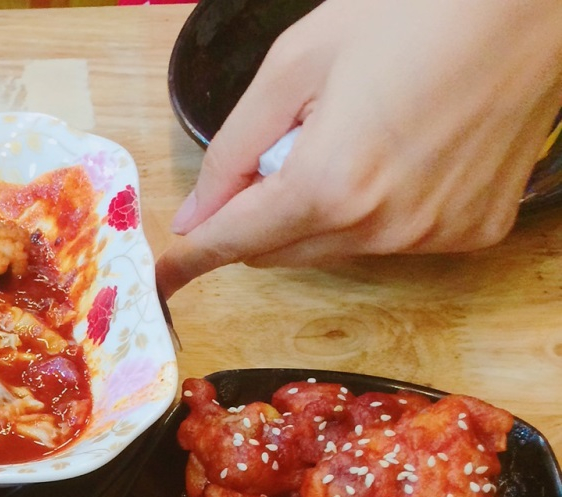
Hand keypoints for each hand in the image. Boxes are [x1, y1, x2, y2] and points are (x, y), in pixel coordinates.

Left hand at [155, 0, 561, 297]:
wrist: (534, 0)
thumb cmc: (415, 9)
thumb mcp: (297, 62)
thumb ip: (234, 149)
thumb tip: (195, 215)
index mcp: (330, 186)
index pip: (234, 244)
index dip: (191, 259)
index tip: (162, 278)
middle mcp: (382, 228)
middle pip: (281, 253)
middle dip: (259, 217)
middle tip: (283, 147)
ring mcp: (434, 235)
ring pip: (335, 249)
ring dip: (320, 210)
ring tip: (357, 132)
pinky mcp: (475, 230)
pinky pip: (396, 237)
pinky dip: (379, 207)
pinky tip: (405, 149)